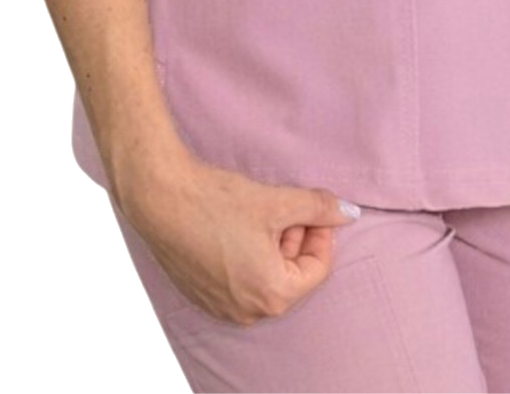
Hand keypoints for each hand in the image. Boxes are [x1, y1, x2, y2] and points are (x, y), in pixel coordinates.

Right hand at [116, 149, 360, 327]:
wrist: (161, 199)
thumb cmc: (216, 202)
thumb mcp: (277, 202)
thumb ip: (318, 209)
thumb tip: (349, 213)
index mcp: (272, 294)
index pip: (317, 268)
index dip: (321, 233)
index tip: (313, 209)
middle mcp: (247, 310)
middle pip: (291, 275)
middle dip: (295, 238)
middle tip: (285, 206)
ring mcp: (222, 306)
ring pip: (265, 276)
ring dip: (272, 246)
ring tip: (260, 212)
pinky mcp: (202, 295)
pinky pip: (239, 280)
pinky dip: (247, 255)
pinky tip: (237, 225)